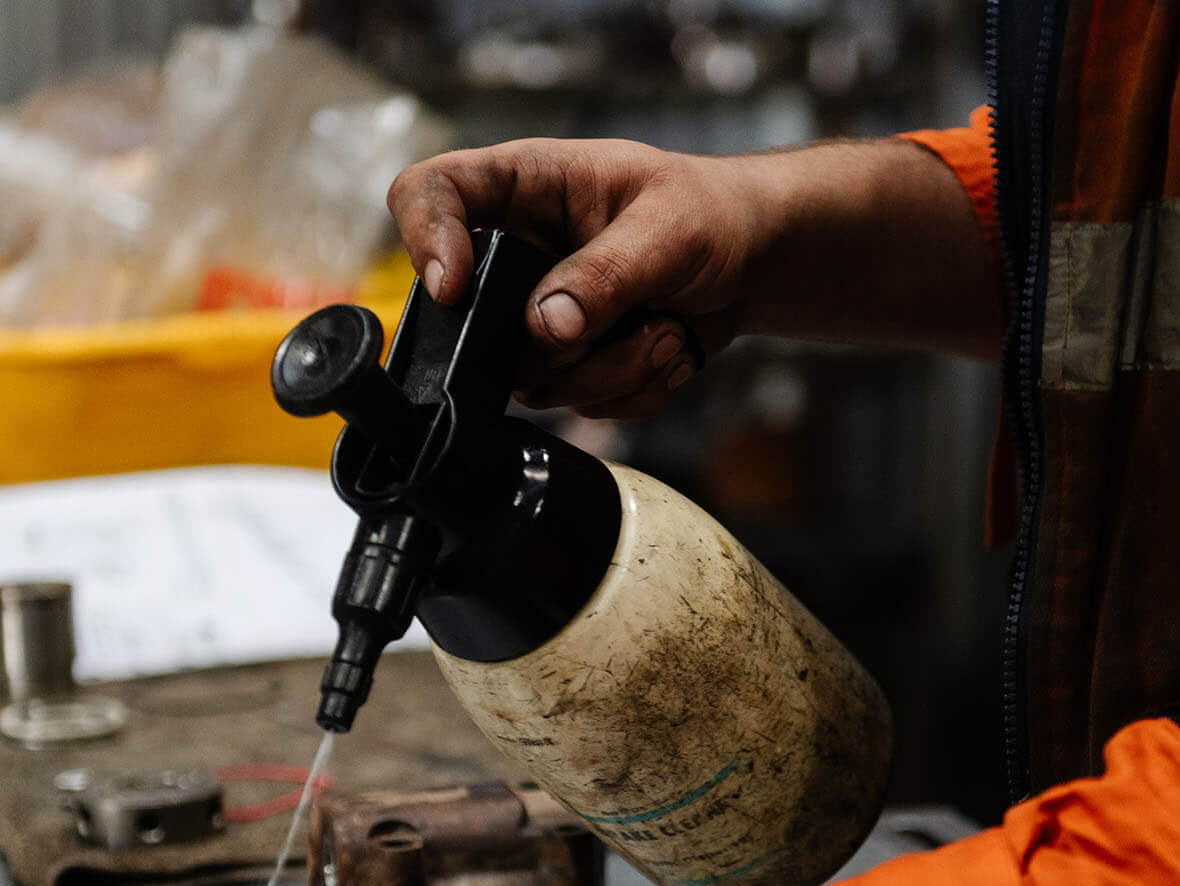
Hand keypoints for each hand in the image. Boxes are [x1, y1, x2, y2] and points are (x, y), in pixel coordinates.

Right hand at [387, 137, 998, 418]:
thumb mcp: (666, 230)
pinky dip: (634, 389)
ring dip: (615, 368)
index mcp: (523, 187)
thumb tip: (544, 328)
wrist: (755, 264)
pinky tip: (666, 346)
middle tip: (639, 316)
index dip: (424, 239)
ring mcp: (535, 318)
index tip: (453, 287)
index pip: (429, 192)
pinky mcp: (566, 366)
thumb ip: (604, 276)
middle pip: (475, 321)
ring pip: (535, 380)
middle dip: (563, 342)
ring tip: (666, 326)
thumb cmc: (713, 215)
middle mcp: (516, 256)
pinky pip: (579, 405)